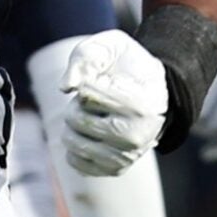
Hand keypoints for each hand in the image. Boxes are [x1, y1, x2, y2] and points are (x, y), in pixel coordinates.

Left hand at [57, 29, 167, 175]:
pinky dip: (73, 146)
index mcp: (141, 105)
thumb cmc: (126, 65)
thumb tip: (66, 87)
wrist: (150, 89)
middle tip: (94, 99)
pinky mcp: (115, 169)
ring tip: (93, 116)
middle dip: (76, 103)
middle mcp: (137, 137)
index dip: (86, 82)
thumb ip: (86, 58)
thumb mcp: (110, 46)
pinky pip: (77, 162)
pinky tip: (87, 133)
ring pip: (74, 143)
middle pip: (77, 119)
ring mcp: (127, 157)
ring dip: (73, 125)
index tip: (105, 80)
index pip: (87, 95)